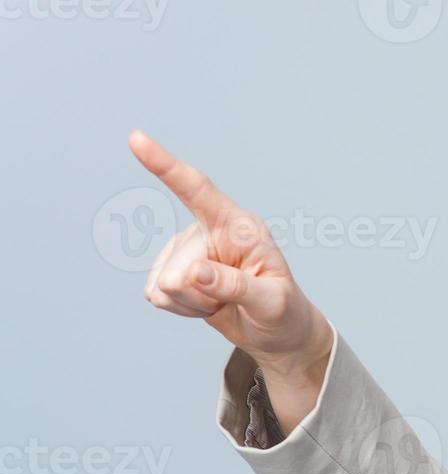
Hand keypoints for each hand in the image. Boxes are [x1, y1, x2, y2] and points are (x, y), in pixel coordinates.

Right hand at [129, 130, 331, 377]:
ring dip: (193, 304)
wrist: (277, 333)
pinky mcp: (170, 270)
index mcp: (240, 227)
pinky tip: (207, 305)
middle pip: (180, 266)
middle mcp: (209, 231)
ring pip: (165, 285)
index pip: (199, 191)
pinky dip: (182, 309)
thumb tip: (192, 272)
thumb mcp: (271, 302)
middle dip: (202, 295)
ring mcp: (186, 250)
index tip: (137, 140)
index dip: (166, 166)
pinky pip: (158, 295)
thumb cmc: (283, 312)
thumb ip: (234, 286)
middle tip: (237, 301)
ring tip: (224, 301)